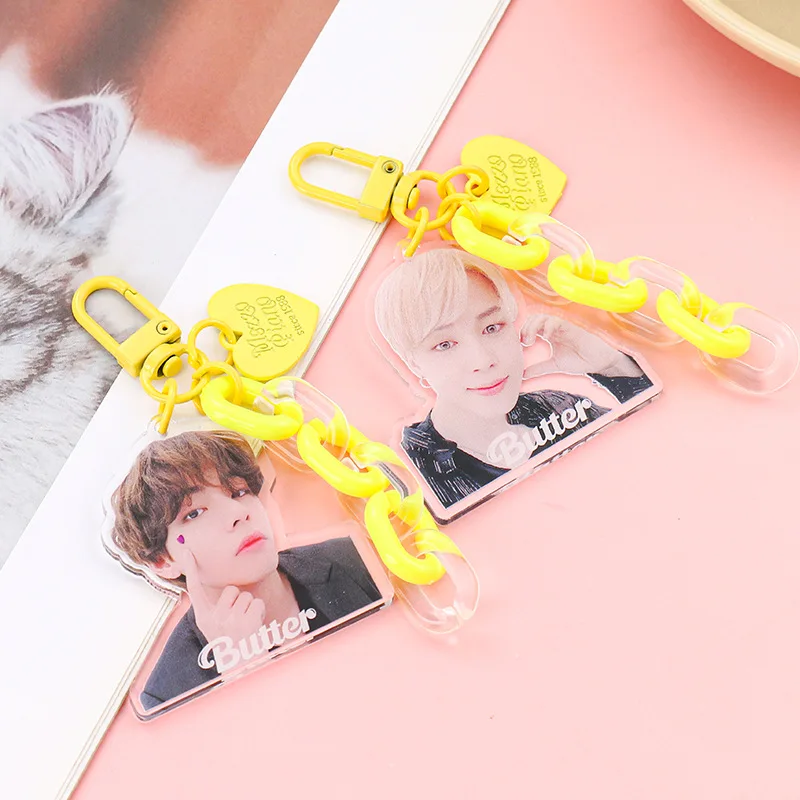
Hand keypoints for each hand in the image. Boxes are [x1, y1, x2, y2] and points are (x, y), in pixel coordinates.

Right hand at [184, 553, 265, 660]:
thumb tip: (220, 589)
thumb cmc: (231, 643)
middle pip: (230, 590)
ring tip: (246, 625)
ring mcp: (229, 621)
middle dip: (238, 601)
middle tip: (237, 620)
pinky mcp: (246, 623)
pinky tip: (255, 626)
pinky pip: (257, 603)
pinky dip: (260, 612)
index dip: (191, 568)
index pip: (195, 589)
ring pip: (246, 596)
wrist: (243, 666)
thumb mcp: (215, 627)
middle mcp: (213, 619)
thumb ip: (214, 609)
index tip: (186, 550)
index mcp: (204, 618)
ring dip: (250, 608)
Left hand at [520, 314, 641, 378]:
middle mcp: (554, 328)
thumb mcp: (555, 366)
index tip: (520, 346)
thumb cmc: (580, 360)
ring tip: (531, 339)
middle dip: (525, 328)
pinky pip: (556, 321)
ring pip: (542, 316)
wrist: (600, 361)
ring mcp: (562, 325)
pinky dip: (548, 326)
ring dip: (533, 326)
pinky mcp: (571, 326)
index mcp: (549, 334)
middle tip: (524, 342)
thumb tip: (521, 375)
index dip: (522, 333)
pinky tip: (545, 337)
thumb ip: (538, 369)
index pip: (530, 327)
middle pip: (533, 318)